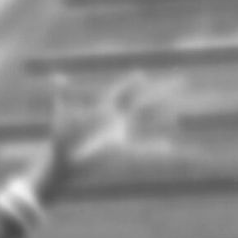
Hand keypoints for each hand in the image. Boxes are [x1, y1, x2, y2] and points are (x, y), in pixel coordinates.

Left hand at [50, 71, 186, 179]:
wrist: (64, 163)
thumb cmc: (61, 141)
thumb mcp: (62, 120)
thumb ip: (64, 102)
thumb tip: (59, 83)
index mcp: (101, 110)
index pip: (118, 93)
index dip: (128, 84)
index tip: (140, 75)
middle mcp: (114, 119)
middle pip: (141, 101)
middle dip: (159, 91)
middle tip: (178, 81)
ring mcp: (120, 133)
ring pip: (145, 122)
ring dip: (161, 117)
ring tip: (177, 113)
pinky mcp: (121, 150)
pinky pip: (142, 149)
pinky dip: (154, 149)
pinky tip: (169, 147)